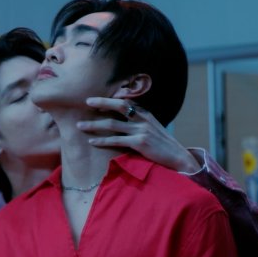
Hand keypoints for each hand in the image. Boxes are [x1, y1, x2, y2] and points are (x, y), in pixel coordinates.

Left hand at [79, 97, 200, 173]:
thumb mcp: (153, 128)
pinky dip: (102, 141)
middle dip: (101, 102)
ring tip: (80, 125)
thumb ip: (139, 122)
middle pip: (118, 106)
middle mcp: (143, 119)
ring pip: (112, 124)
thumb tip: (124, 119)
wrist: (178, 157)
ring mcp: (141, 130)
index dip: (110, 99)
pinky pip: (116, 140)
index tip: (96, 99)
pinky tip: (92, 142)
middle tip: (86, 102)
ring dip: (94, 124)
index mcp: (146, 113)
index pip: (126, 101)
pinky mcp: (139, 143)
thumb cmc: (163, 145)